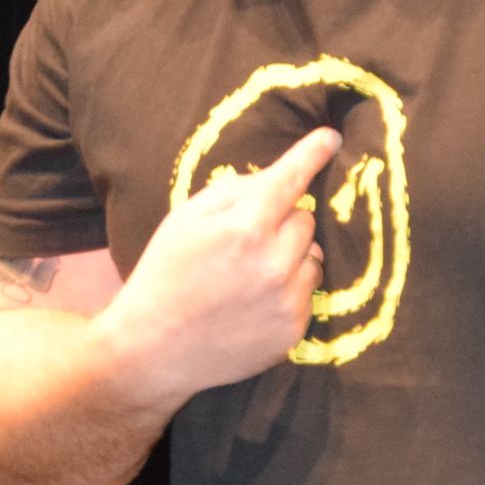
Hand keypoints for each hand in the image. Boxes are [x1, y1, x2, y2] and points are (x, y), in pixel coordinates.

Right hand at [108, 127, 339, 400]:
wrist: (153, 348)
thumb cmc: (166, 272)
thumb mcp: (186, 217)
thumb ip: (235, 190)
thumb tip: (277, 180)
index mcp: (245, 227)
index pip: (290, 179)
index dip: (311, 154)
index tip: (331, 137)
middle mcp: (275, 263)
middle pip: (305, 219)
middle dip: (281, 221)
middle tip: (244, 240)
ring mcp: (287, 301)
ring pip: (312, 256)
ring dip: (290, 256)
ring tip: (248, 274)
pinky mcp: (293, 331)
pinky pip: (308, 292)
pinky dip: (288, 290)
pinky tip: (252, 302)